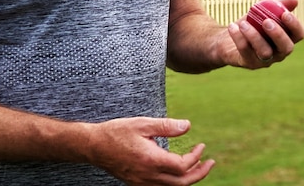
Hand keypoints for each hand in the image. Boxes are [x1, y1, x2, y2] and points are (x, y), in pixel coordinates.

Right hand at [85, 117, 213, 184]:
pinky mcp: (137, 183)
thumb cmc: (117, 132)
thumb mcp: (142, 124)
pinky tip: (178, 172)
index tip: (202, 146)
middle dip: (199, 174)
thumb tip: (187, 126)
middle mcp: (147, 176)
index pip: (182, 167)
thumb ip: (166, 126)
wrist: (94, 146)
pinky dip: (174, 183)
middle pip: (181, 183)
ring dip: (188, 180)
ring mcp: (142, 182)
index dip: (196, 158)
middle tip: (210, 163)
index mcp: (151, 160)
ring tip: (198, 167)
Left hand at [227, 0, 303, 67]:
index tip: (284, 13)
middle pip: (286, 48)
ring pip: (265, 52)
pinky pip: (246, 51)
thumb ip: (277, 5)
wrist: (230, 38)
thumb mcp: (263, 12)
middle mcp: (279, 53)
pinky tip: (232, 27)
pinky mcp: (249, 64)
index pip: (298, 35)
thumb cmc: (252, 23)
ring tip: (243, 23)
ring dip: (254, 36)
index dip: (294, 25)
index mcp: (286, 39)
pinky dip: (238, 37)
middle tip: (266, 21)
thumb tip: (295, 1)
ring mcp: (265, 61)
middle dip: (278, 34)